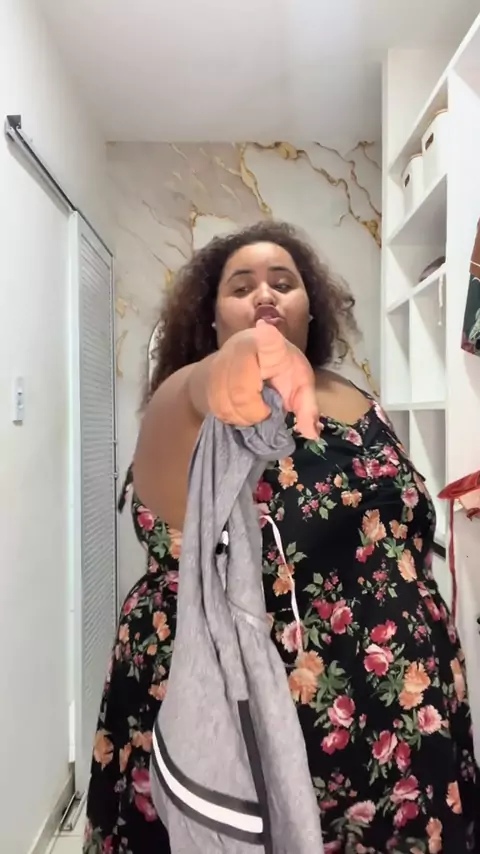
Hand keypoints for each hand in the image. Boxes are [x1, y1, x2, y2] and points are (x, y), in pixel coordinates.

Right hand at [207, 321, 318, 439]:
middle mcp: (240, 348)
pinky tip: (240, 412)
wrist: (242, 360)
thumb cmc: (279, 369)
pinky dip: (230, 417)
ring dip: (242, 417)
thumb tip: (312, 434)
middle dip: (255, 410)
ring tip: (254, 413)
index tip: (268, 332)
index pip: (267, 338)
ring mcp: (219, 363)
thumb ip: (307, 407)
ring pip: (225, 402)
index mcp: (269, 344)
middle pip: (240, 388)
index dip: (267, 338)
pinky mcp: (205, 379)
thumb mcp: (299, 383)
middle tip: (266, 412)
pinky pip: (216, 408)